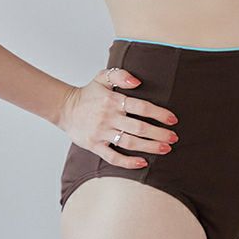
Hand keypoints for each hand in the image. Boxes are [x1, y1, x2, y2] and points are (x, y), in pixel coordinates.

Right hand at [54, 66, 179, 169]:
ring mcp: (101, 133)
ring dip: (150, 147)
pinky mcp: (94, 145)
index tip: (172, 119)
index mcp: (113, 100)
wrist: (65, 108)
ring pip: (130, 142)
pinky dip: (128, 162)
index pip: (141, 107)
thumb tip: (138, 81)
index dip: (159, 114)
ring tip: (166, 149)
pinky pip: (113, 157)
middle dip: (159, 134)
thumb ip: (121, 75)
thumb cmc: (89, 93)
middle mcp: (109, 117)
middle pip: (139, 127)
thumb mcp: (102, 77)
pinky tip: (142, 163)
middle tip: (174, 137)